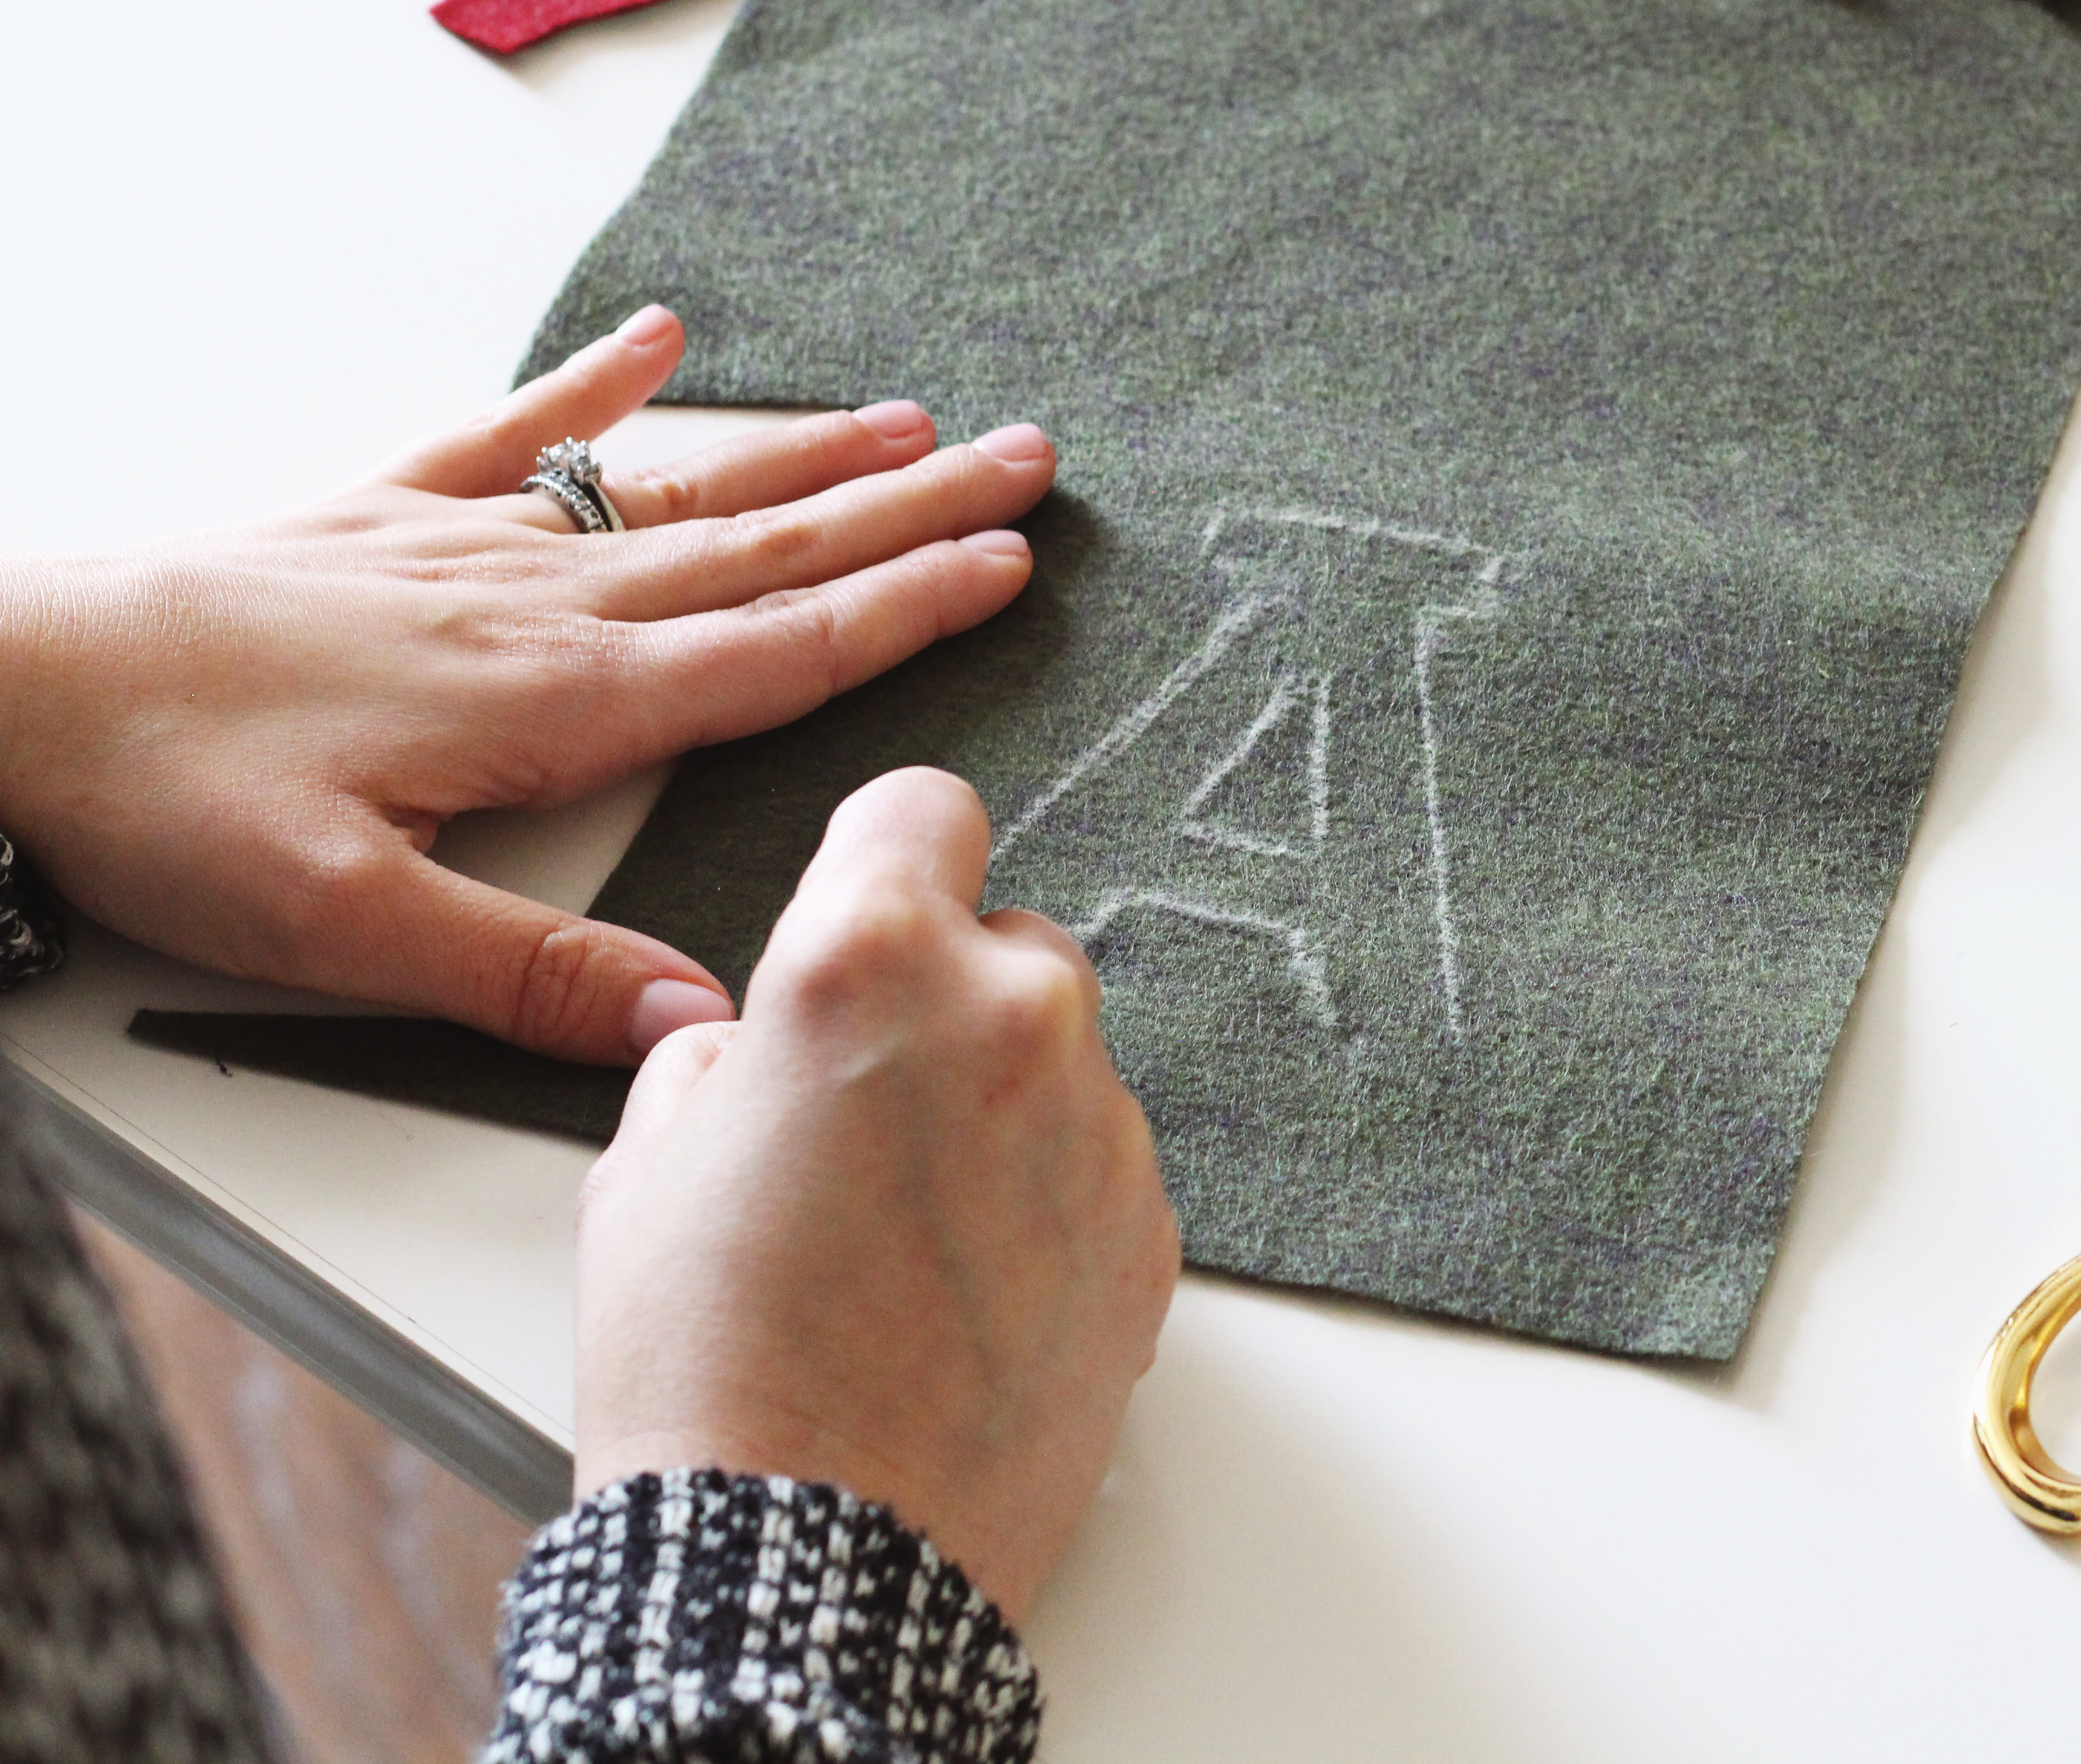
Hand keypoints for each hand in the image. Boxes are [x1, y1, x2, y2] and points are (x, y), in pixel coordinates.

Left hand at [0, 307, 1054, 1061]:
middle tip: (1027, 462)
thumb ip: (525, 972)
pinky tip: (661, 335)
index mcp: (557, 704)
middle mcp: (538, 604)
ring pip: (676, 494)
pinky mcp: (382, 512)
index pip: (777, 652)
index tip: (1010, 565)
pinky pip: (515, 433)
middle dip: (907, 511)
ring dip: (802, 457)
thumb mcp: (343, 927)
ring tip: (913, 420)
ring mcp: (464, 542)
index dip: (905, 610)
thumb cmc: (166, 804)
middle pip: (764, 553)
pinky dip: (593, 382)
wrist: (6, 683)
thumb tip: (698, 1022)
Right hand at [572, 768, 1178, 1615]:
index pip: (924, 810)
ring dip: (1001, 1110)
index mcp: (871, 964)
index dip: (890, 855)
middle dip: (944, 1003)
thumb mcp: (646, 1164)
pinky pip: (1098, 1169)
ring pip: (1059, 1063)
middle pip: (1004, 942)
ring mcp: (1101, 1126)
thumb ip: (726, 1054)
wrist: (807, 1554)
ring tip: (905, 1237)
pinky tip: (965, 1294)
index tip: (879, 896)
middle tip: (863, 1118)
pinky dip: (1047, 1203)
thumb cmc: (708, 1365)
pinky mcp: (1151, 1230)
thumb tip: (762, 1046)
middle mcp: (1013, 1017)